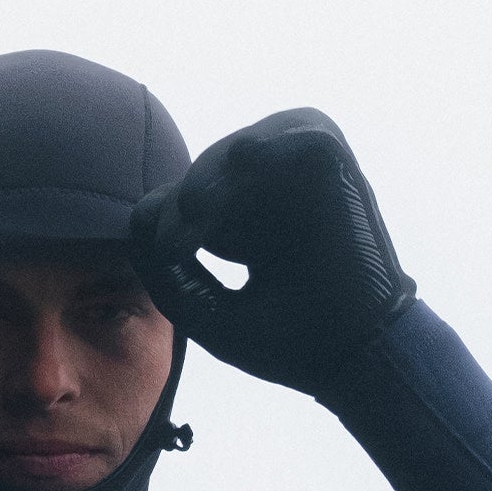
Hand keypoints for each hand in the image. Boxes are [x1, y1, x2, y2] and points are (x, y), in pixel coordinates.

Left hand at [128, 109, 416, 394]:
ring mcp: (308, 181)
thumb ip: (163, 272)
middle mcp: (278, 197)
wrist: (352, 360)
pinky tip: (246, 161)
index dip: (173, 220)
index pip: (193, 201)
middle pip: (212, 170)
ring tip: (198, 210)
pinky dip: (275, 142)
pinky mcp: (339, 166)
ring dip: (215, 173)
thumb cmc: (288, 341)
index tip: (170, 255)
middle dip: (188, 200)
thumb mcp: (205, 310)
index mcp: (249, 226)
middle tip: (178, 242)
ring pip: (247, 148)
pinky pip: (303, 131)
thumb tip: (139, 213)